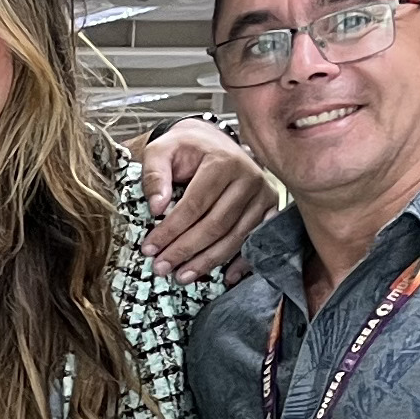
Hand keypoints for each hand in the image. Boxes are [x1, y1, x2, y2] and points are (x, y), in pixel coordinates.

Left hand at [139, 119, 278, 280]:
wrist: (214, 141)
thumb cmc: (186, 148)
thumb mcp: (162, 149)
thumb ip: (154, 174)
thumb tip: (156, 207)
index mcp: (222, 162)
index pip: (194, 205)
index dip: (170, 230)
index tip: (149, 249)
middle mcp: (249, 178)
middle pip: (215, 224)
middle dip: (185, 250)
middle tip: (162, 268)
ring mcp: (263, 194)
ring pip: (235, 236)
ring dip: (208, 261)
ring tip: (182, 276)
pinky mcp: (270, 207)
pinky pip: (256, 239)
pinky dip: (242, 260)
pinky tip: (226, 277)